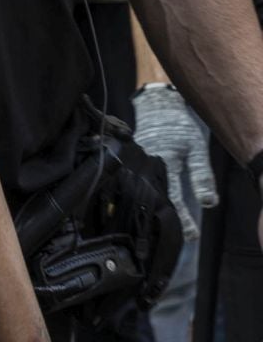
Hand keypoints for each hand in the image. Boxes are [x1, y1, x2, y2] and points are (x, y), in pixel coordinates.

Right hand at [133, 83, 216, 241]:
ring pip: (145, 192)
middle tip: (181, 235)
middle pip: (154, 199)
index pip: (172, 197)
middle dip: (166, 218)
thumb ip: (201, 176)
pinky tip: (156, 203)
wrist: (156, 105)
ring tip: (169, 224)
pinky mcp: (133, 162)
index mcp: (162, 163)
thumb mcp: (196, 149)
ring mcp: (137, 164)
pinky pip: (140, 183)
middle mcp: (146, 165)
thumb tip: (209, 204)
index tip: (191, 235)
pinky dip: (149, 195)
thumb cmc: (179, 126)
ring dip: (157, 208)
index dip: (182, 217)